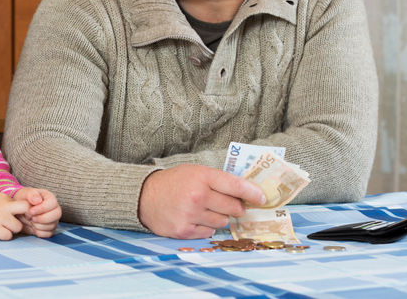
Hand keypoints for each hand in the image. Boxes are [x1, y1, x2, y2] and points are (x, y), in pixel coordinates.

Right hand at [0, 193, 29, 239]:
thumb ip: (12, 203)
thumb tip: (29, 210)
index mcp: (6, 199)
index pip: (26, 203)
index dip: (29, 211)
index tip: (26, 216)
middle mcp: (5, 207)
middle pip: (27, 210)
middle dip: (27, 218)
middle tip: (23, 222)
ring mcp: (0, 218)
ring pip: (18, 227)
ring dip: (13, 229)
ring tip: (4, 226)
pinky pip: (8, 236)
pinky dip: (5, 235)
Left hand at [13, 187, 60, 237]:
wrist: (20, 208)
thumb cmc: (24, 199)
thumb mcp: (25, 193)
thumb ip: (31, 194)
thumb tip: (38, 201)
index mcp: (50, 197)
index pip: (52, 203)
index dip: (42, 208)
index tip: (31, 211)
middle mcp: (54, 208)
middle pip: (57, 214)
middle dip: (43, 218)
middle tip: (32, 218)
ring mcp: (54, 219)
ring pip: (53, 225)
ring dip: (40, 226)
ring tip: (31, 221)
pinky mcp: (51, 229)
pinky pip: (49, 234)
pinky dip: (40, 232)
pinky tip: (33, 227)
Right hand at [137, 164, 266, 238]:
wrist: (144, 196)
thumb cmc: (173, 182)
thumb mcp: (194, 172)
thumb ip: (218, 180)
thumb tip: (247, 194)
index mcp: (201, 176)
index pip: (236, 186)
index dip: (253, 193)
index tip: (263, 198)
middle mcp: (197, 195)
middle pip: (234, 207)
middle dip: (236, 207)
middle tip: (230, 204)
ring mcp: (191, 214)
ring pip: (223, 222)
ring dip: (219, 217)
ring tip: (204, 209)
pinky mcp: (184, 230)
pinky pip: (209, 233)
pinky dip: (206, 227)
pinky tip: (195, 218)